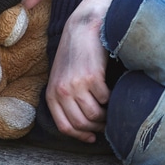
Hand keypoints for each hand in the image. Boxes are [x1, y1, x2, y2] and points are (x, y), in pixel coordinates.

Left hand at [45, 8, 110, 142]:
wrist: (82, 27)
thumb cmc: (74, 53)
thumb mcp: (62, 77)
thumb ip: (66, 98)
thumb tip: (82, 126)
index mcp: (52, 94)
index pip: (65, 126)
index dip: (80, 135)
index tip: (92, 137)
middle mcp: (62, 91)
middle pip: (81, 123)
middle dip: (96, 128)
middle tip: (106, 124)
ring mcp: (76, 84)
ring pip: (95, 115)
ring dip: (106, 116)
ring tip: (111, 110)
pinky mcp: (92, 77)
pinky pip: (106, 99)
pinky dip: (111, 99)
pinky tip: (112, 92)